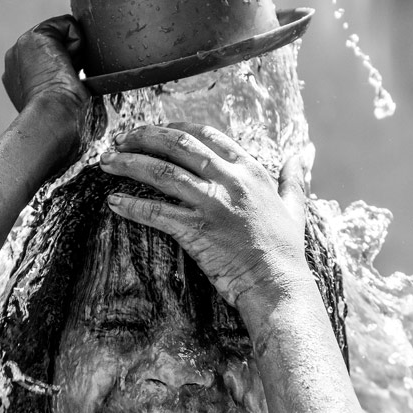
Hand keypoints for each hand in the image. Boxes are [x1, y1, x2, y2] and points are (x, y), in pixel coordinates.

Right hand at [1, 16, 98, 168]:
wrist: (52, 122)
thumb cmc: (59, 126)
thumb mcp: (55, 107)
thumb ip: (58, 91)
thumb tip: (76, 89)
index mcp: (16, 78)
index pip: (48, 60)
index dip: (63, 69)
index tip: (62, 89)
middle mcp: (15, 59)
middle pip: (55, 45)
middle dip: (68, 59)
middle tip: (64, 83)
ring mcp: (22, 46)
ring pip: (62, 35)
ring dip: (72, 54)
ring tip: (65, 75)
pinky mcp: (36, 36)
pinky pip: (68, 25)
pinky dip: (77, 42)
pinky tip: (68, 65)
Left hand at [99, 123, 313, 309]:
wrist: (278, 285)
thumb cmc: (287, 251)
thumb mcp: (294, 206)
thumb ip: (294, 177)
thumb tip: (305, 152)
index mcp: (249, 170)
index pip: (206, 135)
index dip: (176, 127)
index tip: (156, 128)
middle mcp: (229, 180)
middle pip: (178, 145)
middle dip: (144, 137)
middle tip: (121, 139)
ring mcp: (211, 204)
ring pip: (162, 172)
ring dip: (129, 164)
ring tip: (106, 162)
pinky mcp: (196, 231)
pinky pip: (157, 212)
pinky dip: (133, 205)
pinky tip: (114, 202)